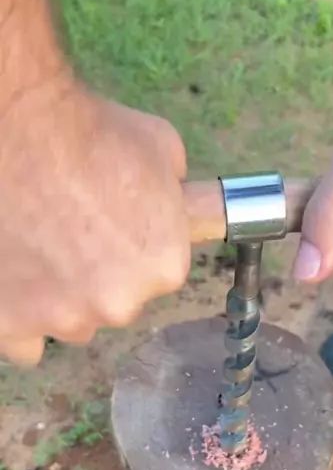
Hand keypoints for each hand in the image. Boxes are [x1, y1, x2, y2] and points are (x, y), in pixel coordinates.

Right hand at [0, 77, 189, 364]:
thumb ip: (178, 199)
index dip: (136, 244)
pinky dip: (19, 318)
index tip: (115, 220)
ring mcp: (60, 318)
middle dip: (98, 274)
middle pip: (114, 302)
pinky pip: (22, 342)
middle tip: (71, 229)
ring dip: (58, 297)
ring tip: (38, 247)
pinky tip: (16, 283)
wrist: (18, 127)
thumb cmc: (91, 132)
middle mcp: (119, 304)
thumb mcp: (163, 151)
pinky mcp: (7, 322)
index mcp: (165, 268)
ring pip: (68, 321)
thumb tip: (178, 207)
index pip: (159, 272)